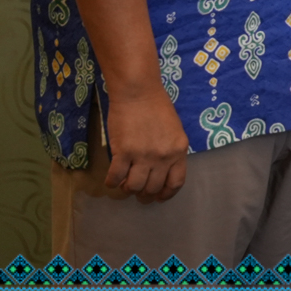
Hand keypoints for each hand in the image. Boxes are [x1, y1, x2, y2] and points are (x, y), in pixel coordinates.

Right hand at [103, 86, 188, 202]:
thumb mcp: (174, 130)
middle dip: (144, 193)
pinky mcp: (124, 152)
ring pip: (134, 187)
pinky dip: (111, 182)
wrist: (139, 92)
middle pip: (153, 187)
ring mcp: (143, 155)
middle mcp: (163, 156)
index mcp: (179, 150)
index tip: (158, 197)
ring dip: (128, 189)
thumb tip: (160, 171)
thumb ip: (170, 150)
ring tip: (124, 183)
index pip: (176, 182)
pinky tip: (111, 179)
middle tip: (136, 190)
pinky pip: (115, 178)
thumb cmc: (157, 107)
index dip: (166, 194)